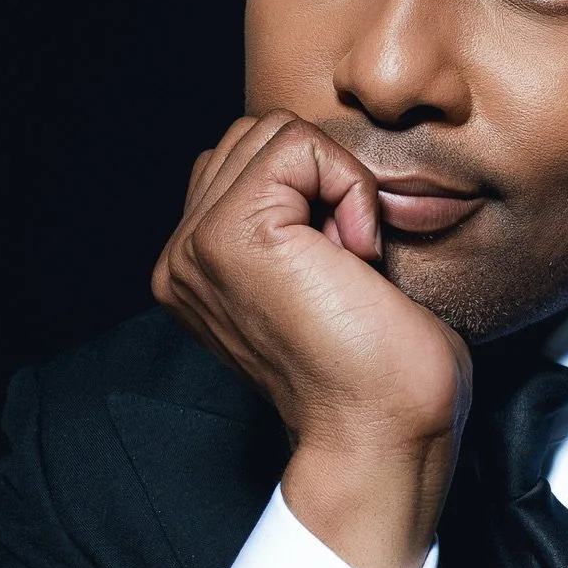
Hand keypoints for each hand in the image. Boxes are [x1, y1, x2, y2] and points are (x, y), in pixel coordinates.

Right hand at [152, 112, 470, 567]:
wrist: (385, 435)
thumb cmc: (382, 374)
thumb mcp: (324, 278)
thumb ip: (295, 223)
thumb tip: (315, 168)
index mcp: (197, 268)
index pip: (248, 160)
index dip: (319, 194)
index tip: (346, 275)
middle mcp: (182, 257)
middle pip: (255, 134)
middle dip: (323, 183)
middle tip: (350, 269)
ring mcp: (197, 247)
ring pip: (273, 132)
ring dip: (338, 187)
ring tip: (349, 266)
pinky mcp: (232, 236)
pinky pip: (298, 146)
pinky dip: (350, 188)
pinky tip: (357, 260)